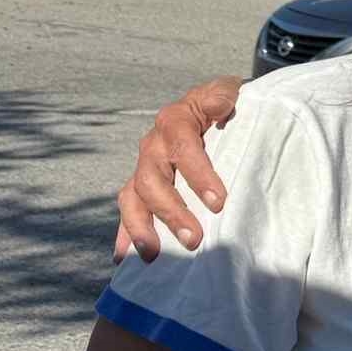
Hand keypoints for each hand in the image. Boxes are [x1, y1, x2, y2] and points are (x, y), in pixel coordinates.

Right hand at [113, 77, 244, 261]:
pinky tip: (123, 258)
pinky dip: (124, 234)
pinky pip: (129, 210)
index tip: (219, 202)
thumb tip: (221, 106)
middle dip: (171, 211)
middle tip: (194, 238)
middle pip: (152, 179)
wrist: (216, 106)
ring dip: (142, 228)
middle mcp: (153, 145)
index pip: (184, 149)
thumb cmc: (226, 105)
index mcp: (175, 121)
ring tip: (153, 254)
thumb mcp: (228, 92)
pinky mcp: (143, 187)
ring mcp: (145, 168)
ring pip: (134, 198)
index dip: (198, 175)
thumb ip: (222, 96)